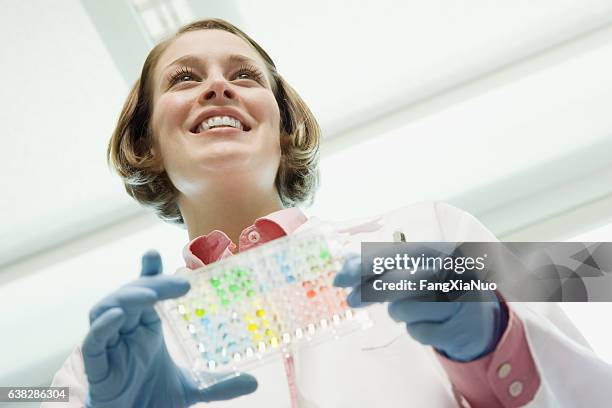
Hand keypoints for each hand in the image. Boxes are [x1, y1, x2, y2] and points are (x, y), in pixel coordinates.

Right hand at [82, 250, 257, 406]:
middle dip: (150, 283)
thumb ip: (218, 384)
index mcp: (145, 328)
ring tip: (152, 295)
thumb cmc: (151, 399)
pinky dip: (102, 326)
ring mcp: (108, 345)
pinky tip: (117, 317)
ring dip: (128, 297)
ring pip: (108, 308)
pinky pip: (93, 340)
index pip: (145, 290)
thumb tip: (254, 382)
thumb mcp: (191, 388)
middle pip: (131, 294)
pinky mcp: (95, 365)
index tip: (154, 253)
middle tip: (179, 284)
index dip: (149, 271)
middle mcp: (126, 330)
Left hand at [334, 248, 507, 361]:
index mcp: (437, 252)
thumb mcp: (412, 271)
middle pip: (397, 282)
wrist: (478, 319)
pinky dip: (416, 330)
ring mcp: (458, 301)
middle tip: (350, 300)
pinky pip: (418, 332)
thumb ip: (380, 268)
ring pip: (403, 310)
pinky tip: (430, 323)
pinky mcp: (459, 329)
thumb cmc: (436, 290)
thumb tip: (345, 267)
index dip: (363, 266)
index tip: (339, 277)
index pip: (394, 256)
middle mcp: (450, 273)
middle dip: (368, 292)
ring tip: (412, 308)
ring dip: (398, 313)